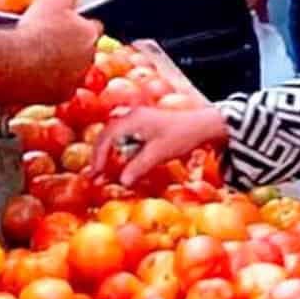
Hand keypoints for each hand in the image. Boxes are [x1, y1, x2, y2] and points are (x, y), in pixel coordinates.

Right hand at [13, 0, 105, 92]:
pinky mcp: (60, 96)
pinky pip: (58, 89)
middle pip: (85, 51)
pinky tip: (35, 76)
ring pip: (73, 72)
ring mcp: (75, 79)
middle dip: (73, 47)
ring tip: (41, 59)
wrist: (13, 63)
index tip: (69, 24)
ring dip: (63, 66)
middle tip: (51, 41)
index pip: (95, 27)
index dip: (83, 24)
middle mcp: (88, 58)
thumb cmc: (35, 28)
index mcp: (89, 34)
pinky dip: (50, 84)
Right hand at [91, 105, 227, 187]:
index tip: (95, 172)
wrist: (203, 126)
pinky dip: (122, 149)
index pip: (107, 136)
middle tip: (96, 172)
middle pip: (108, 134)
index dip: (98, 155)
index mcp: (133, 120)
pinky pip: (127, 136)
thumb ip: (138, 167)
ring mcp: (140, 119)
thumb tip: (121, 182)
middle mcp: (133, 116)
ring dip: (110, 152)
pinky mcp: (147, 124)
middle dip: (100, 153)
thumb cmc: (182, 136)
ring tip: (106, 169)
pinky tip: (125, 161)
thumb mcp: (159, 154)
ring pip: (117, 135)